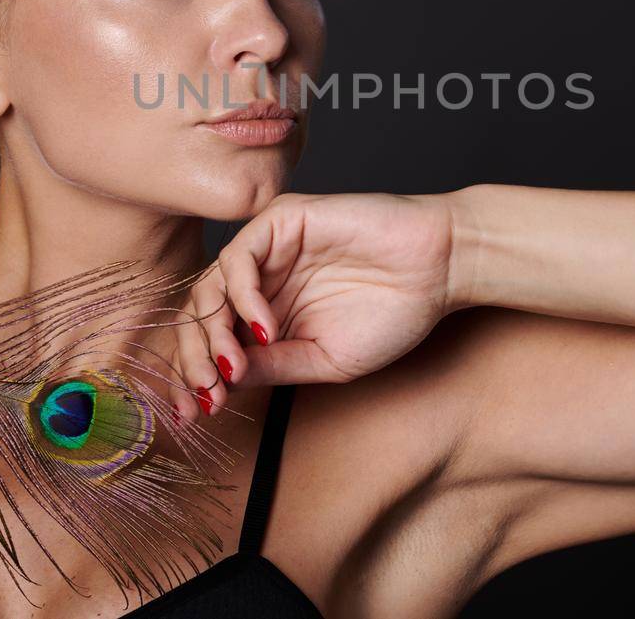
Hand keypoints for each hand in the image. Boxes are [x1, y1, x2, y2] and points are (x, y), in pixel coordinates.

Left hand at [163, 191, 462, 419]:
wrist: (440, 268)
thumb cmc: (394, 312)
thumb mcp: (325, 359)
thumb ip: (273, 366)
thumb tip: (219, 384)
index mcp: (266, 311)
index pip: (211, 340)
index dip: (195, 376)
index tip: (195, 414)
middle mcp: (260, 278)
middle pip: (199, 314)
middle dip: (193, 359)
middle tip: (206, 393)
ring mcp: (268, 248)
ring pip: (209, 285)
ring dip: (211, 332)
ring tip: (231, 367)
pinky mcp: (282, 220)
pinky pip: (240, 256)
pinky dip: (241, 296)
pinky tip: (264, 327)